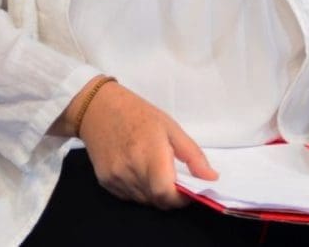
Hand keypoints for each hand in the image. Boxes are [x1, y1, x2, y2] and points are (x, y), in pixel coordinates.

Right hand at [71, 79, 217, 207]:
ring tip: (154, 170)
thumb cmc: (138, 113)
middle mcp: (131, 170)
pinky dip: (139, 191)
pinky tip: (138, 171)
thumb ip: (192, 155)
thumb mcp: (170, 127)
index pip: (166, 194)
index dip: (181, 198)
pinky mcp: (105, 182)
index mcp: (150, 155)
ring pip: (143, 201)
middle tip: (174, 178)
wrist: (96, 108)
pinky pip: (129, 197)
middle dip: (170, 196)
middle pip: (157, 201)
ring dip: (154, 193)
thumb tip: (211, 178)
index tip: (189, 190)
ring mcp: (115, 178)